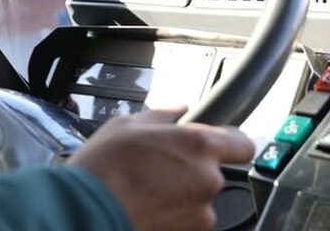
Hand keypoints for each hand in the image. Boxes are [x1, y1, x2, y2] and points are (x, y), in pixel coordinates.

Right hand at [68, 108, 254, 230]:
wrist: (86, 210)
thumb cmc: (103, 167)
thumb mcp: (128, 125)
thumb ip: (163, 115)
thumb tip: (178, 110)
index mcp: (199, 144)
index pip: (242, 144)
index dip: (232, 143)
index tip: (223, 145)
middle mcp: (207, 178)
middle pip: (215, 172)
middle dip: (194, 170)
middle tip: (163, 167)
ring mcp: (200, 211)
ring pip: (201, 198)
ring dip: (184, 194)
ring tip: (151, 189)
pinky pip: (189, 219)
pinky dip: (174, 214)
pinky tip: (150, 205)